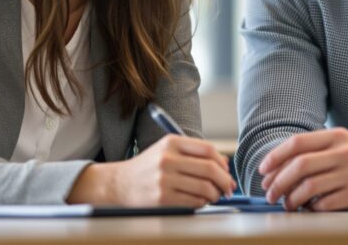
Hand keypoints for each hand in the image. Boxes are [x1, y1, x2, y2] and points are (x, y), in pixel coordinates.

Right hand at [68, 135, 235, 206]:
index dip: (222, 162)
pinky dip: (202, 203)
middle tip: (227, 188)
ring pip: (205, 188)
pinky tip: (199, 202)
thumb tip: (224, 164)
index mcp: (171, 143)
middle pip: (210, 169)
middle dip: (224, 181)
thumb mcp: (167, 151)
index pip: (208, 149)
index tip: (226, 172)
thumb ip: (194, 154)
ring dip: (215, 194)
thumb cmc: (149, 168)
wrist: (119, 184)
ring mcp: (164, 179)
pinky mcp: (162, 199)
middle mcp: (167, 159)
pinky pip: (194, 202)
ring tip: (213, 196)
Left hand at [259, 127, 347, 210]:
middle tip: (270, 193)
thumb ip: (317, 150)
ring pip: (309, 186)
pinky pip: (325, 203)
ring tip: (288, 204)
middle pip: (299, 166)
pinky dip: (312, 208)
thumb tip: (280, 167)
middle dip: (278, 181)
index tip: (263, 170)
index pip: (297, 143)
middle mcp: (344, 151)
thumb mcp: (344, 145)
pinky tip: (310, 209)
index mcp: (336, 136)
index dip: (275, 157)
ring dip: (292, 198)